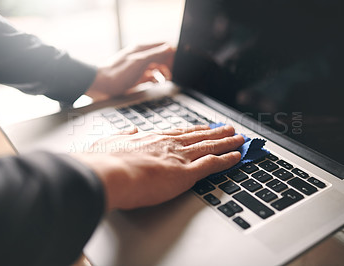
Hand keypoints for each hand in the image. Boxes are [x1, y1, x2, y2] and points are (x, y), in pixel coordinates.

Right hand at [73, 125, 243, 210]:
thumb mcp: (110, 141)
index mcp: (152, 137)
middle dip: (216, 132)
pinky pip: (211, 165)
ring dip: (226, 142)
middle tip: (229, 128)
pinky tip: (236, 156)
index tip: (203, 127)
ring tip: (238, 138)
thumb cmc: (104, 161)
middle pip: (199, 136)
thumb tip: (130, 130)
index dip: (194, 130)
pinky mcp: (185, 174)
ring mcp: (179, 157)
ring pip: (209, 147)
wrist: (108, 174)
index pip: (179, 132)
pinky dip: (226, 160)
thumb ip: (123, 135)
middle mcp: (169, 144)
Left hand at [85, 43, 173, 100]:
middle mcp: (142, 56)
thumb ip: (156, 54)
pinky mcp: (137, 76)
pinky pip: (151, 76)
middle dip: (169, 64)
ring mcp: (139, 66)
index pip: (163, 45)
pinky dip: (157, 79)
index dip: (172, 53)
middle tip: (174, 73)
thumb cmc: (118, 73)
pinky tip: (158, 83)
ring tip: (169, 79)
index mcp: (142, 48)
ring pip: (157, 67)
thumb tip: (170, 48)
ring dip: (164, 72)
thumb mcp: (140, 62)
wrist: (103, 85)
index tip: (177, 63)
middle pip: (162, 56)